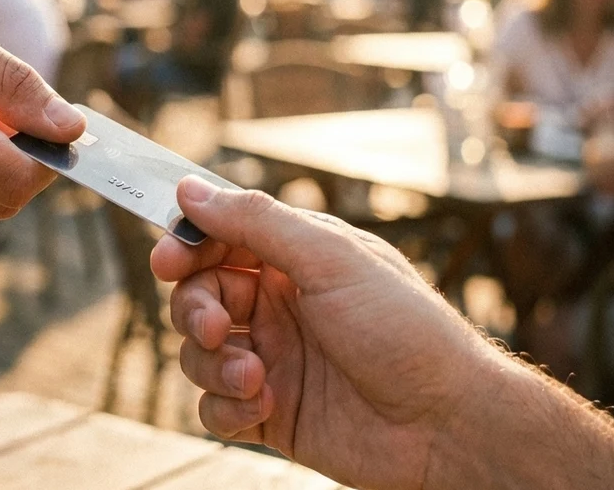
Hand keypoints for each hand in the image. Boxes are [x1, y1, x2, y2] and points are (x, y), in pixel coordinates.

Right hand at [151, 177, 504, 489]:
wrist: (447, 425)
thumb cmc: (405, 330)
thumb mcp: (330, 259)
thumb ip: (256, 221)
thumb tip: (191, 189)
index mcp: (296, 260)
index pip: (219, 241)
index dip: (187, 247)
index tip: (167, 260)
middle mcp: (278, 307)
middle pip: (198, 296)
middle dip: (195, 311)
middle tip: (216, 327)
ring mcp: (272, 360)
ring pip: (199, 353)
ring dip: (213, 365)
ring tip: (254, 377)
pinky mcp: (269, 413)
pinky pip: (214, 407)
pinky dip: (224, 407)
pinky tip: (259, 406)